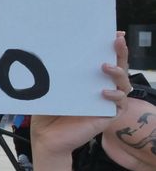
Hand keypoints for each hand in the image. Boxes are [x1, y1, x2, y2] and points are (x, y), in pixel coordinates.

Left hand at [31, 32, 130, 158]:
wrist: (46, 137)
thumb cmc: (48, 111)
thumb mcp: (51, 87)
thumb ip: (57, 73)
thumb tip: (50, 50)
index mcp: (88, 79)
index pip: (104, 60)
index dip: (111, 47)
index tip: (114, 33)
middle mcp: (101, 88)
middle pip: (119, 67)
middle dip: (120, 52)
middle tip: (117, 41)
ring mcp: (107, 101)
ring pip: (124, 83)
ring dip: (118, 72)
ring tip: (105, 67)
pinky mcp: (108, 115)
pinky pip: (120, 103)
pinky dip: (115, 95)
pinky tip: (104, 92)